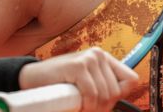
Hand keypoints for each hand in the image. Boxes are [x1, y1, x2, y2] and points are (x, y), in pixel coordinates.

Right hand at [18, 47, 138, 111]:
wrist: (31, 78)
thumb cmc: (58, 83)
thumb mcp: (85, 83)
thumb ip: (101, 86)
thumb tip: (117, 101)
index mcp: (103, 58)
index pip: (131, 80)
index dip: (120, 95)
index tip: (104, 102)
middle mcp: (98, 55)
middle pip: (117, 91)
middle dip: (103, 106)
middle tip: (87, 107)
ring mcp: (88, 58)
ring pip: (105, 95)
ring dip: (92, 107)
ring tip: (79, 104)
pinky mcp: (77, 66)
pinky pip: (92, 94)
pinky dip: (85, 104)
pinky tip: (75, 101)